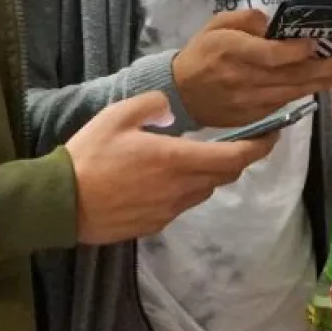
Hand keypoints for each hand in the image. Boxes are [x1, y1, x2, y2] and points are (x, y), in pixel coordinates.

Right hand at [67, 91, 277, 245]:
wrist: (59, 204)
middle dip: (239, 157)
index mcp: (177, 160)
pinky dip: (186, 188)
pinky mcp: (154, 224)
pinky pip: (182, 204)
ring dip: (210, 173)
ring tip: (197, 155)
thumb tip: (171, 108)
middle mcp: (181, 188)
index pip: (235, 157)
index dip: (260, 147)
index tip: (272, 134)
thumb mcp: (117, 115)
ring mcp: (169, 210)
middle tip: (242, 140)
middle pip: (225, 175)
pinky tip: (166, 177)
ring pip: (205, 190)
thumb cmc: (89, 156)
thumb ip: (151, 105)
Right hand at [173, 9, 331, 127]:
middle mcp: (242, 79)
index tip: (316, 43)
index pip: (272, 55)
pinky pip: (282, 104)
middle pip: (289, 76)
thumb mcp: (218, 24)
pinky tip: (316, 85)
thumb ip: (247, 19)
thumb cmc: (202, 52)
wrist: (180, 93)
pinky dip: (301, 94)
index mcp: (231, 52)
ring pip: (291, 93)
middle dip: (322, 69)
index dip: (297, 51)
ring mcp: (248, 102)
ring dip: (319, 84)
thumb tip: (275, 26)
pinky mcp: (251, 117)